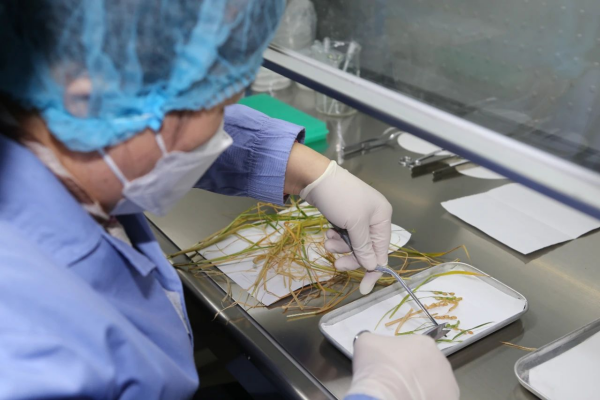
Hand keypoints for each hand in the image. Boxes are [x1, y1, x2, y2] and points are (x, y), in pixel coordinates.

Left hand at [300, 161, 391, 293]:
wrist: (316, 178)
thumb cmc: (340, 198)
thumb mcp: (354, 224)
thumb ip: (364, 246)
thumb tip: (373, 266)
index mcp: (382, 218)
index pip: (382, 251)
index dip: (373, 270)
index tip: (364, 289)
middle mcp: (373, 219)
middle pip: (366, 250)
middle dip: (351, 257)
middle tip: (336, 264)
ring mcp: (358, 218)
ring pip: (352, 244)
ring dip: (340, 246)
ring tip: (328, 240)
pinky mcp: (344, 217)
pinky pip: (344, 236)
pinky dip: (336, 237)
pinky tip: (328, 232)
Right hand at [348, 333, 458, 399]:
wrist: (384, 395)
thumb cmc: (377, 365)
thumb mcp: (366, 342)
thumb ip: (373, 340)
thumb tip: (374, 345)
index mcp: (424, 342)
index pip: (413, 349)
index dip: (400, 358)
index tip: (389, 366)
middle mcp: (442, 360)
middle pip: (426, 366)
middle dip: (414, 372)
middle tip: (396, 381)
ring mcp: (448, 383)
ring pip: (434, 384)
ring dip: (422, 388)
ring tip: (404, 393)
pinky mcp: (449, 399)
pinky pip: (436, 398)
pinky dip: (426, 399)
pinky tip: (409, 399)